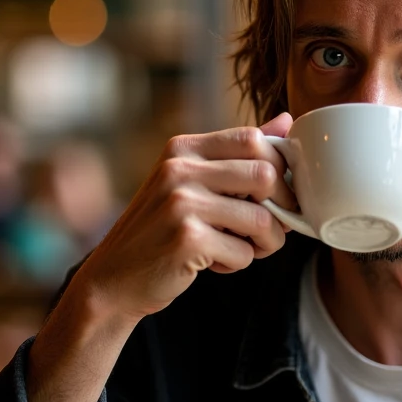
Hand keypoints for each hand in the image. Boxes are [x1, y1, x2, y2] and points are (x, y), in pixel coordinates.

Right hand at [26, 112, 296, 401]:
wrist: (113, 279)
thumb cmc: (162, 230)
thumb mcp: (194, 182)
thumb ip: (237, 155)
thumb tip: (288, 121)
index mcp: (184, 147)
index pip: (254, 138)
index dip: (279, 170)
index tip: (277, 195)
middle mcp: (180, 168)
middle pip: (266, 174)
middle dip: (280, 208)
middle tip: (266, 229)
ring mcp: (181, 202)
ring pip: (262, 219)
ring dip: (263, 243)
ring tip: (239, 249)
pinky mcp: (187, 238)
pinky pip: (244, 252)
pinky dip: (237, 263)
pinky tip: (211, 263)